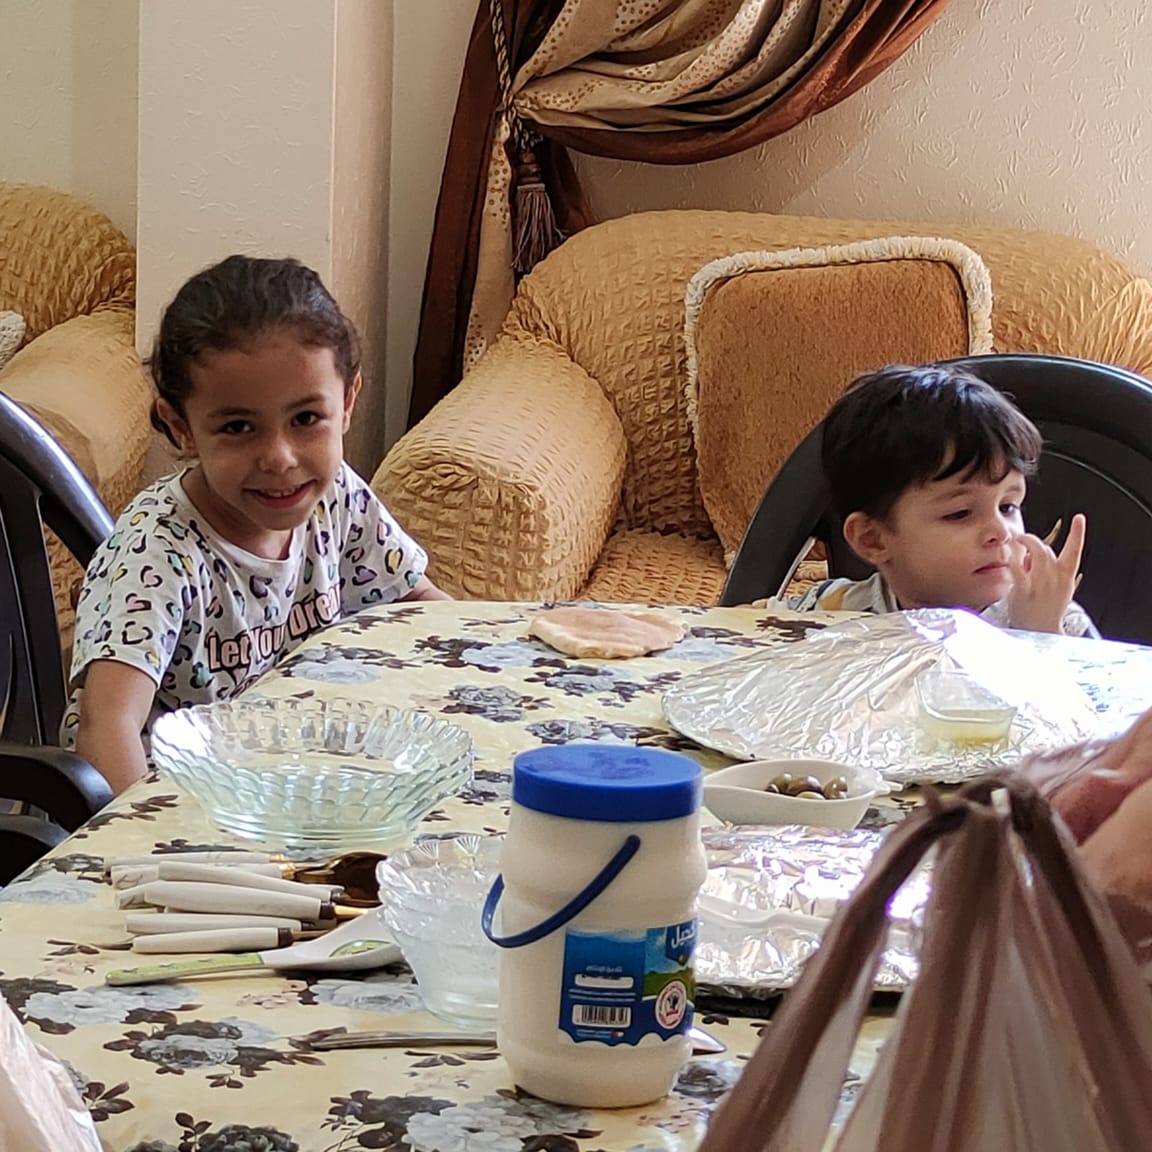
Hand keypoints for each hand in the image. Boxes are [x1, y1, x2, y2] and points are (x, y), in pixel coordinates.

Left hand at [1006, 512, 1085, 632]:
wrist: (1041, 630)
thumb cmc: (1046, 607)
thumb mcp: (1057, 587)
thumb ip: (1046, 569)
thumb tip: (1030, 554)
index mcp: (1066, 577)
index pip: (1075, 552)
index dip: (1078, 534)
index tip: (1079, 518)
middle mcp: (1055, 579)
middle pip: (1048, 550)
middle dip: (1034, 541)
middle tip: (1023, 538)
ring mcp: (1040, 585)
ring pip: (1036, 553)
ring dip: (1025, 543)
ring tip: (1016, 541)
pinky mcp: (1024, 591)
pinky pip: (1017, 568)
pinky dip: (1012, 559)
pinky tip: (1007, 555)